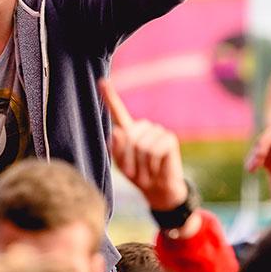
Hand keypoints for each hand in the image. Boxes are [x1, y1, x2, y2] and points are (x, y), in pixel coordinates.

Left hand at [98, 78, 186, 210]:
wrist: (158, 190)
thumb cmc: (138, 176)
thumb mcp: (122, 165)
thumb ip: (117, 149)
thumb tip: (117, 131)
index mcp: (128, 131)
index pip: (117, 111)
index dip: (109, 97)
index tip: (101, 81)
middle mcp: (143, 127)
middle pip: (128, 136)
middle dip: (129, 158)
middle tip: (135, 171)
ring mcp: (157, 131)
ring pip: (141, 145)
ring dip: (141, 164)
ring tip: (146, 170)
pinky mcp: (169, 138)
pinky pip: (153, 150)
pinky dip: (152, 164)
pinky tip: (157, 168)